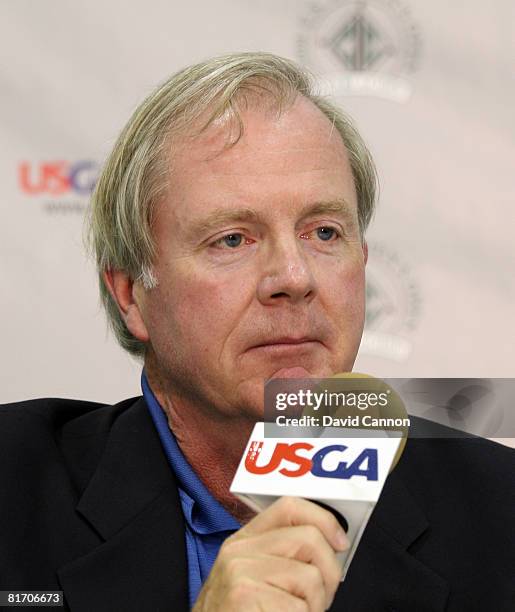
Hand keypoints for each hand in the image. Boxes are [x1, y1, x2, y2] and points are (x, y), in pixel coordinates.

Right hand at [192, 496, 348, 611]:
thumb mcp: (252, 577)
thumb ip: (281, 555)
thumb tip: (331, 543)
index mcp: (243, 541)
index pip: (289, 507)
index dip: (323, 519)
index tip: (340, 542)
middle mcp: (239, 552)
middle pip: (309, 540)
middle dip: (329, 573)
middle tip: (319, 599)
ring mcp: (240, 574)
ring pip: (310, 578)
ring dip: (315, 606)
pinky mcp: (245, 597)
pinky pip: (300, 609)